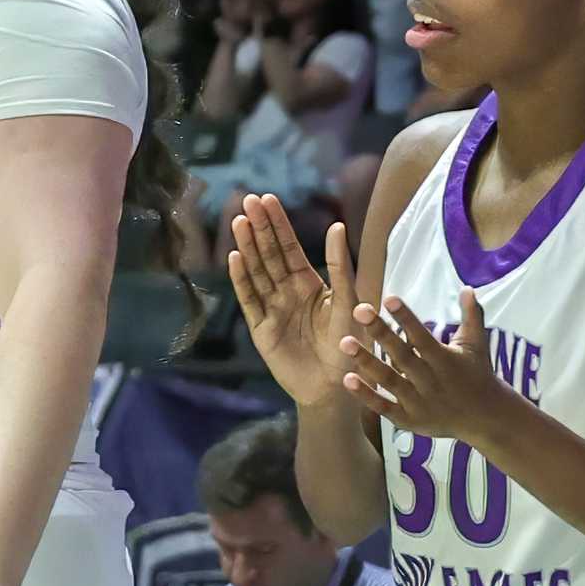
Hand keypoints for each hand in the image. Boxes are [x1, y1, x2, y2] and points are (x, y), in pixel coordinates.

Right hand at [225, 195, 362, 394]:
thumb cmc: (348, 346)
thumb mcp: (349, 302)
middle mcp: (286, 292)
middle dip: (259, 227)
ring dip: (247, 247)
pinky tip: (235, 258)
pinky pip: (249, 300)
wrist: (335, 387)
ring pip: (256, 272)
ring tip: (239, 222)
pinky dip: (242, 279)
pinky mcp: (261, 329)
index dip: (278, 224)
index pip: (289, 247)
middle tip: (248, 199)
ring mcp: (271, 309)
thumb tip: (337, 226)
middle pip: (269, 254)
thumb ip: (341, 267)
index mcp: (308, 283)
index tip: (267, 198)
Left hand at [343, 292, 531, 447]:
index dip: (406, 318)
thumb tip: (468, 287)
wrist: (484, 418)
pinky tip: (348, 378)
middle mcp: (430, 381)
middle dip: (380, 332)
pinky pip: (383, 407)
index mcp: (445, 360)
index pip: (422, 336)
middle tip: (359, 310)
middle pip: (401, 355)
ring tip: (344, 342)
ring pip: (388, 380)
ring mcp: (418, 402)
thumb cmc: (478, 375)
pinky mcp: (408, 419)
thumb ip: (472, 315)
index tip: (389, 298)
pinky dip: (366, 395)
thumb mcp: (477, 344)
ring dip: (366, 361)